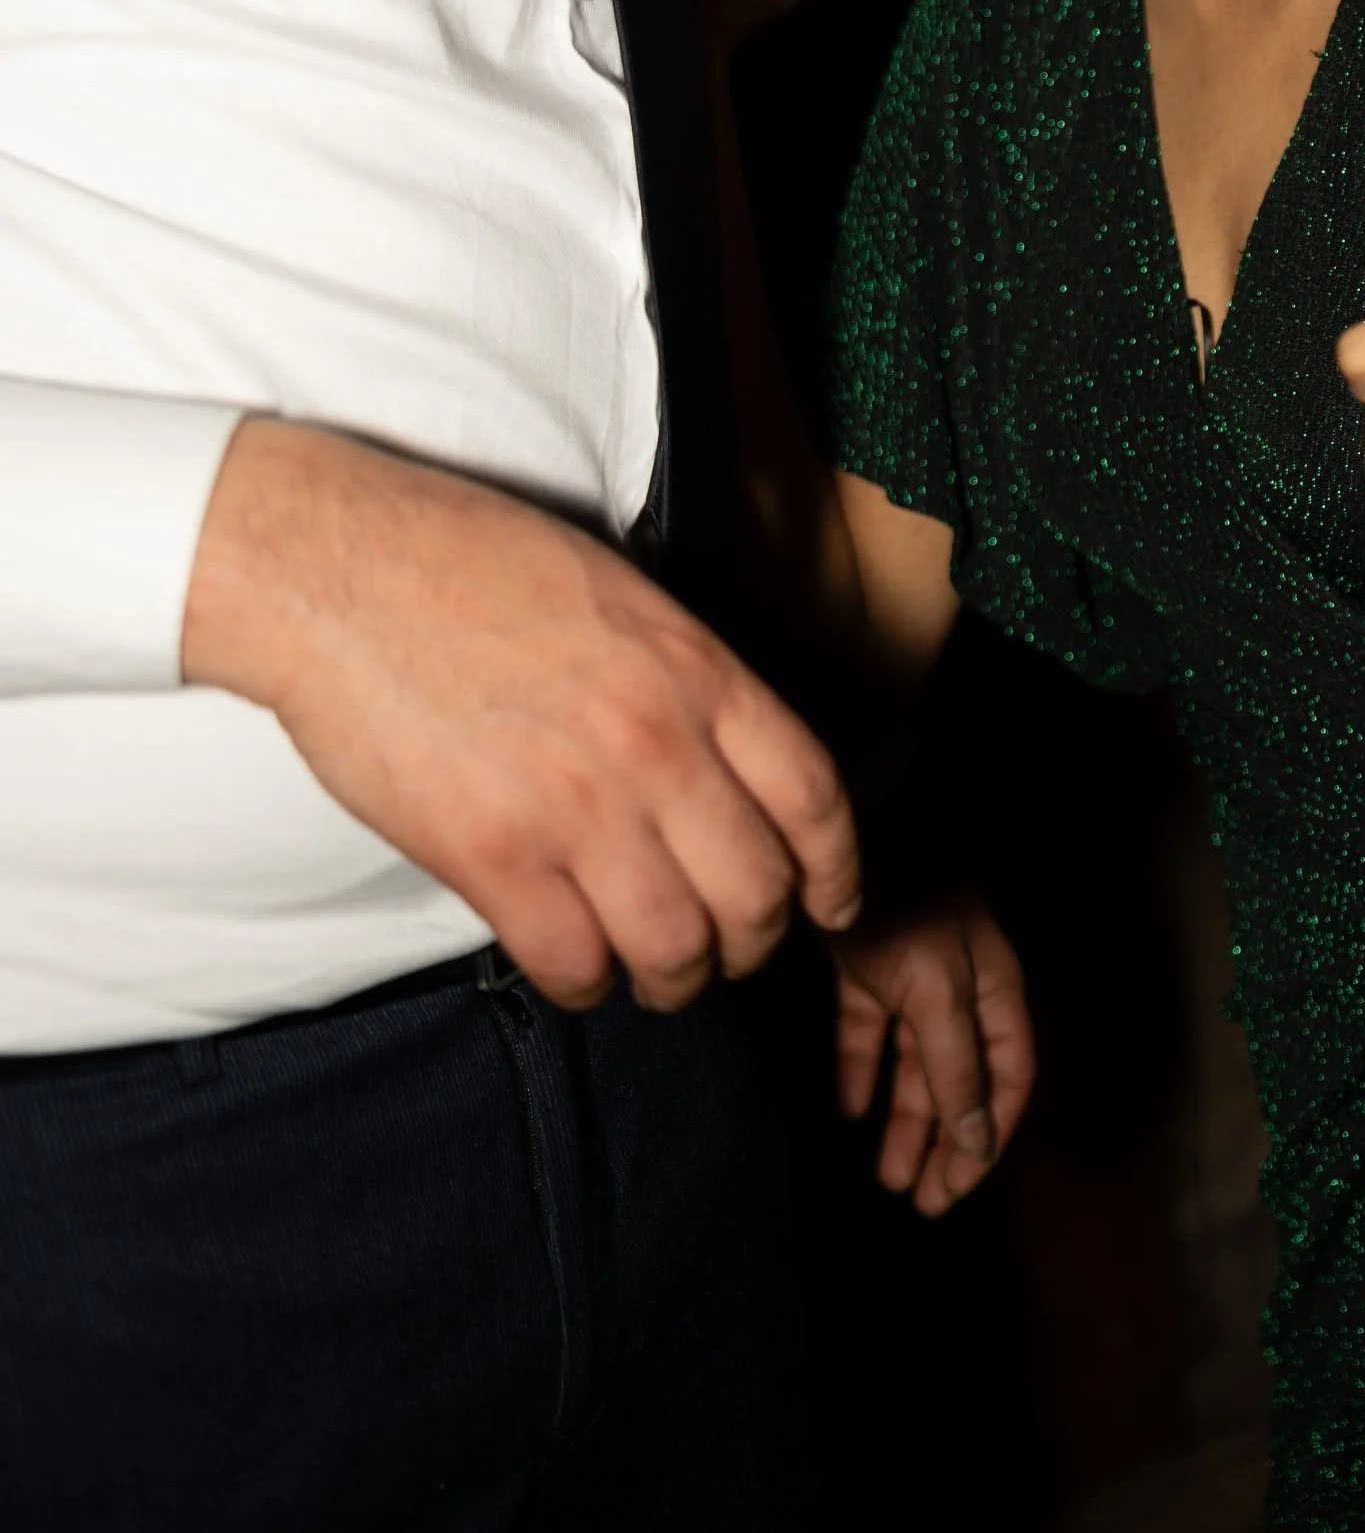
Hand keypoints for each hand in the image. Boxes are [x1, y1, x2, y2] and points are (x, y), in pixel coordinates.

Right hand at [181, 417, 860, 1009]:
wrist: (346, 570)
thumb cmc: (477, 566)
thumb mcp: (624, 596)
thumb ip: (687, 680)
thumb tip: (729, 766)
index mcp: (697, 669)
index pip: (814, 797)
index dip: (835, 871)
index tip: (829, 904)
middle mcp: (656, 743)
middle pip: (758, 892)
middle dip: (753, 941)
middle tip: (727, 948)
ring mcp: (576, 805)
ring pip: (676, 948)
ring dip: (674, 979)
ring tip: (654, 971)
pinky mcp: (490, 855)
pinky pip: (574, 964)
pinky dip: (587, 983)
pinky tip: (577, 962)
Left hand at [834, 893, 1034, 1215]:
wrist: (833, 830)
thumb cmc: (900, 903)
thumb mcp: (935, 989)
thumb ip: (957, 1066)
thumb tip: (979, 1140)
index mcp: (993, 984)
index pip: (1010, 1072)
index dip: (991, 1132)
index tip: (960, 1186)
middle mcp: (960, 982)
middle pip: (962, 1075)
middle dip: (946, 1140)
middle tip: (921, 1201)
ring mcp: (912, 972)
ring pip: (915, 1060)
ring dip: (905, 1117)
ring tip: (888, 1176)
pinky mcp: (864, 963)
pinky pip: (869, 1029)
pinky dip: (861, 1069)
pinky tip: (847, 1108)